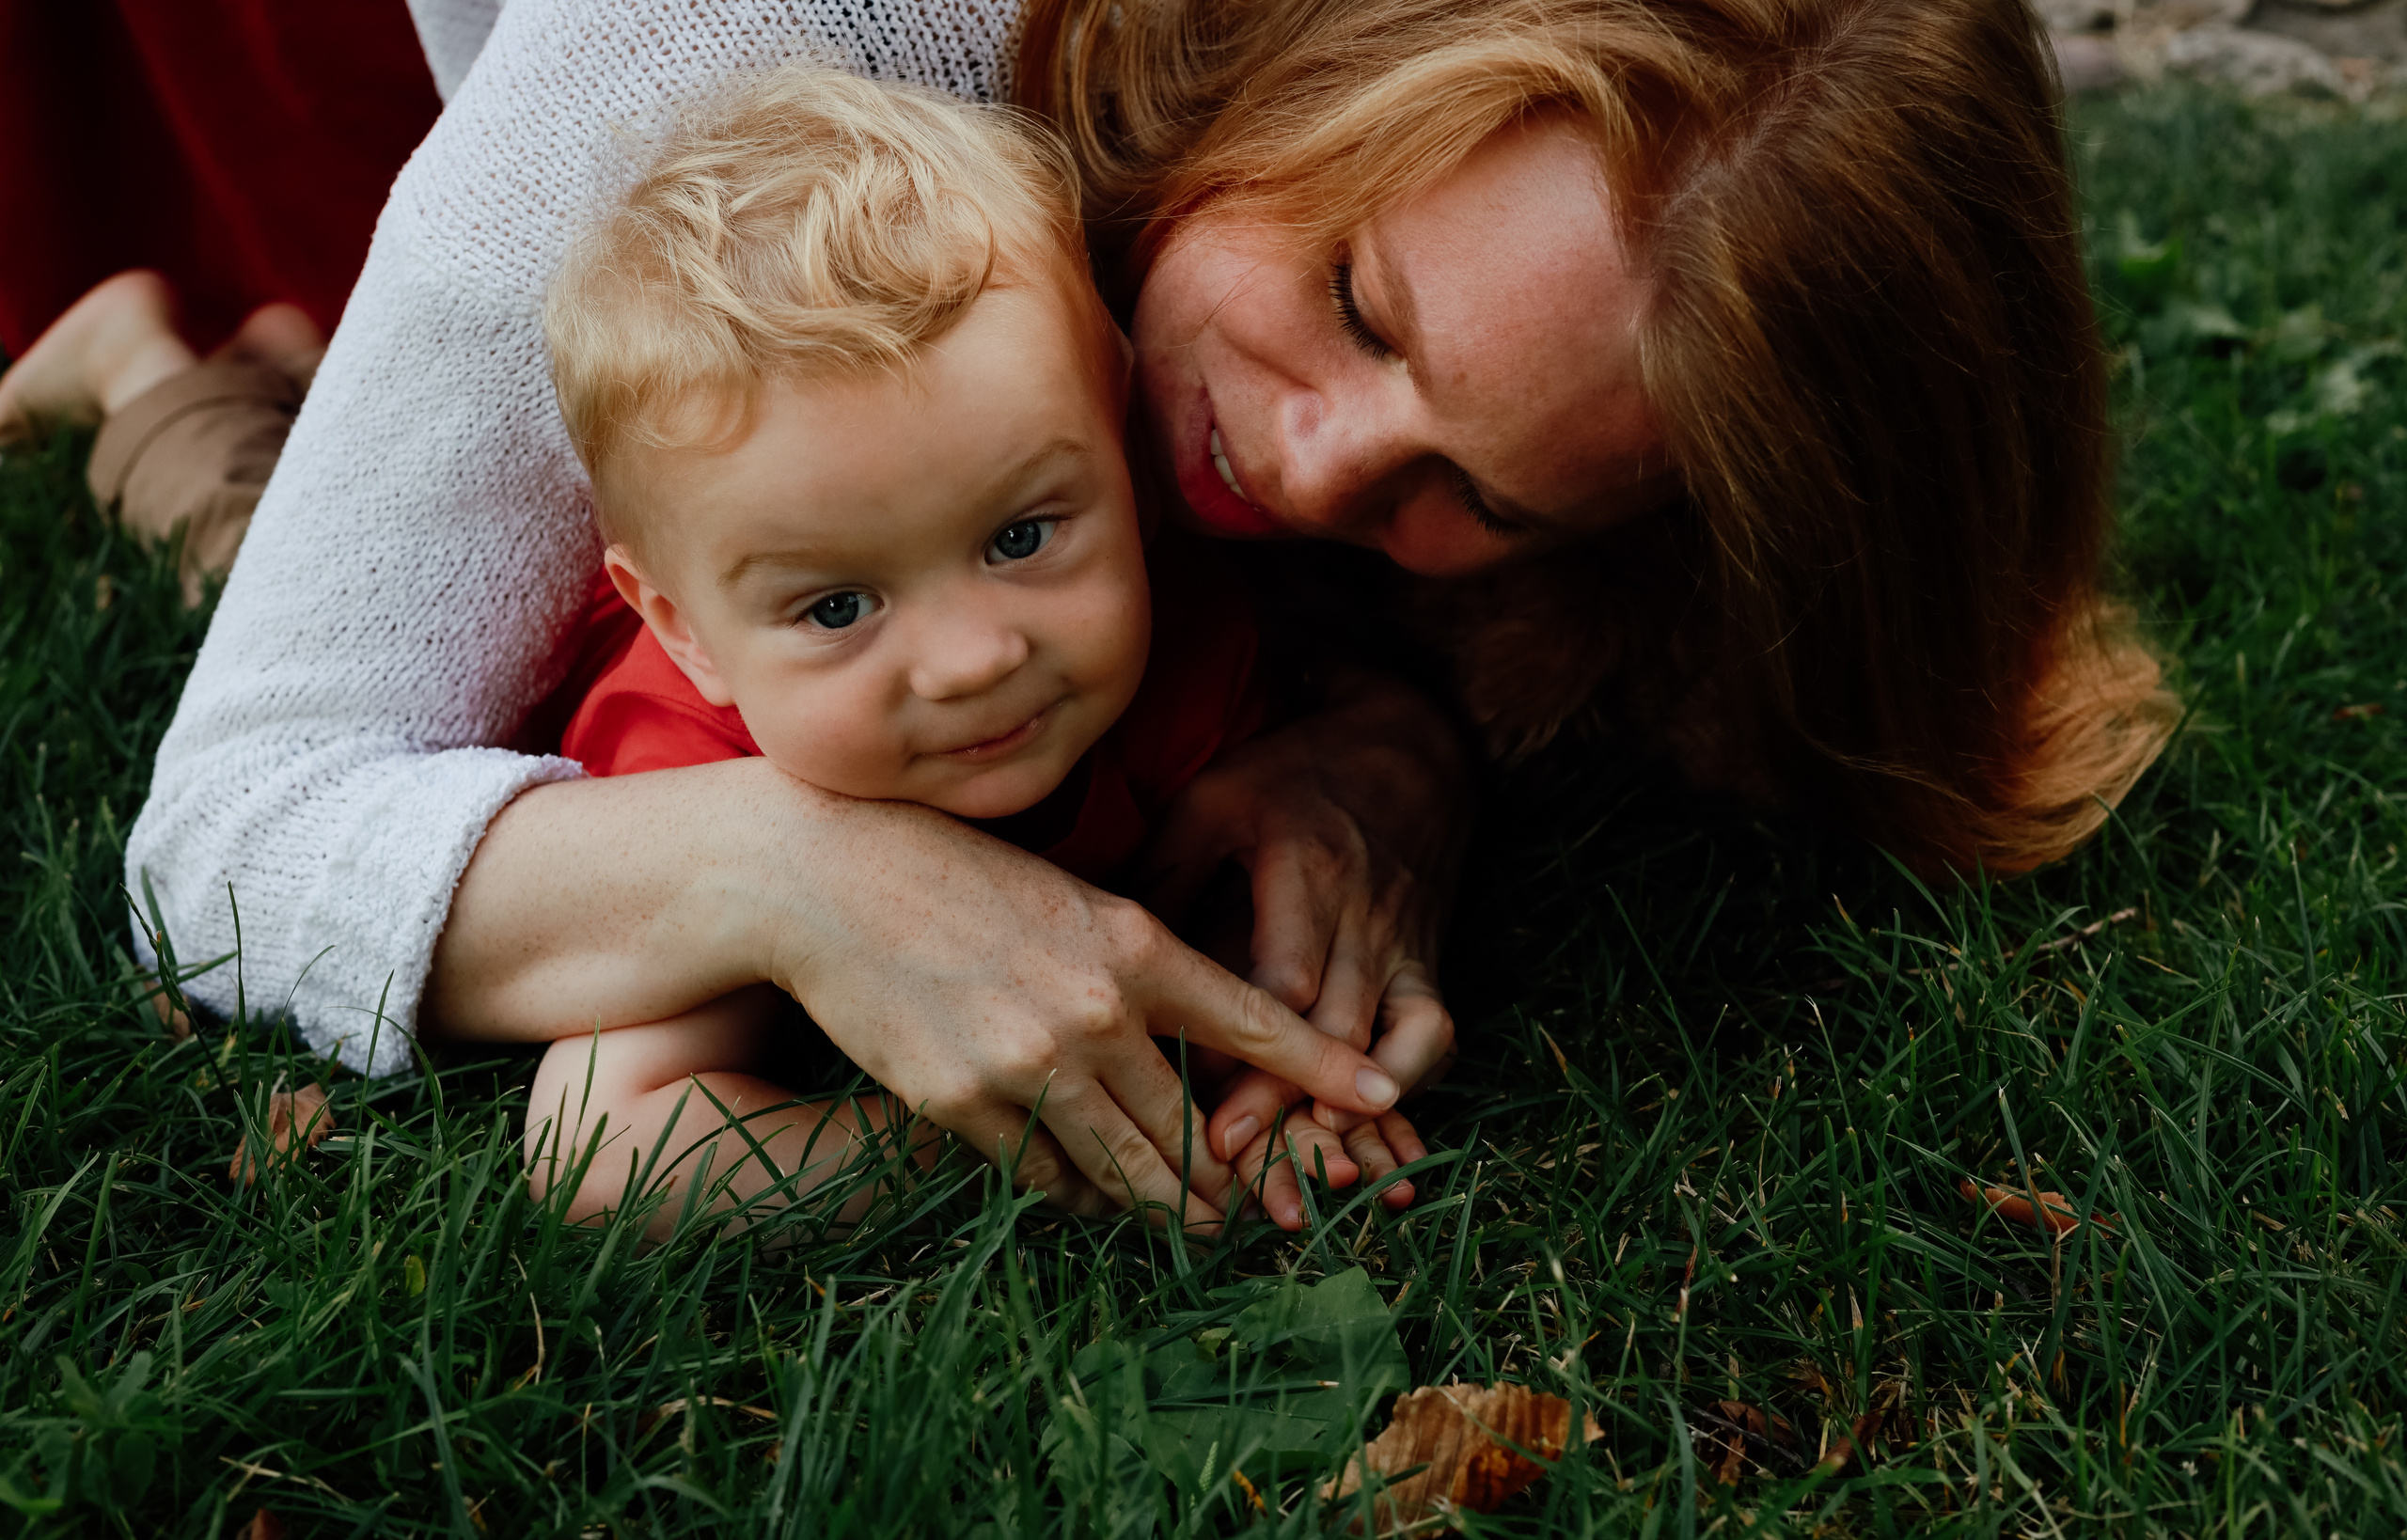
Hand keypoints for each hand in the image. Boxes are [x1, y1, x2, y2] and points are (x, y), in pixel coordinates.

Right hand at [769, 793, 1404, 1230]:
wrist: (831, 880)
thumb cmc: (959, 875)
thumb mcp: (1075, 897)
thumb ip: (1140, 965)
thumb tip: (1201, 1035)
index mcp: (1134, 945)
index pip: (1253, 1021)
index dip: (1322, 1067)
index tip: (1381, 1096)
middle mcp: (1094, 1012)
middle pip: (1195, 1128)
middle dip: (1234, 1177)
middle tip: (1265, 1205)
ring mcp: (1028, 1065)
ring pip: (1128, 1171)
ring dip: (1166, 1205)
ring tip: (1192, 1220)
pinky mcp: (964, 1105)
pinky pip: (1046, 1179)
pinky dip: (1077, 1194)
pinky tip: (1090, 1195)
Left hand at [1146, 668, 1467, 1152]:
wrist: (1411, 749)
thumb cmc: (1292, 777)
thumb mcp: (1212, 803)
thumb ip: (1164, 878)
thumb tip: (1107, 964)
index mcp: (1303, 873)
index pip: (1283, 980)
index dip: (1245, 1050)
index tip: (1196, 1105)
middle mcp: (1362, 917)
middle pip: (1333, 1030)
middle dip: (1286, 1103)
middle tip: (1233, 1161)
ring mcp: (1403, 945)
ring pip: (1390, 1043)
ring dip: (1352, 1110)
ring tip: (1314, 1166)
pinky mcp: (1428, 963)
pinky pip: (1436, 1034)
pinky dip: (1411, 1083)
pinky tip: (1374, 1129)